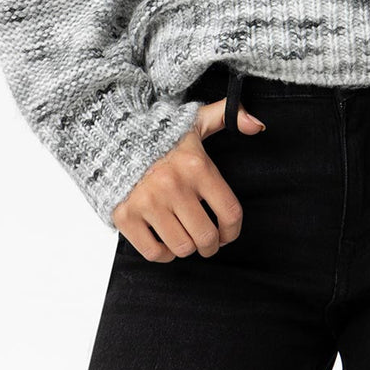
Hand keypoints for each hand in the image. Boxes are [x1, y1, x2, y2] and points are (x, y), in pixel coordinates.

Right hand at [111, 96, 265, 260]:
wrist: (112, 136)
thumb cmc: (160, 134)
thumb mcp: (196, 120)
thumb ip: (229, 116)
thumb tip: (257, 126)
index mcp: (196, 166)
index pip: (229, 213)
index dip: (233, 231)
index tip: (227, 233)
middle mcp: (173, 186)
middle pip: (206, 237)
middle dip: (210, 244)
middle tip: (207, 241)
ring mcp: (147, 202)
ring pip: (182, 248)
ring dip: (187, 248)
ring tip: (185, 237)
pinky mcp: (125, 216)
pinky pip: (153, 253)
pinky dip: (163, 253)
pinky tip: (164, 240)